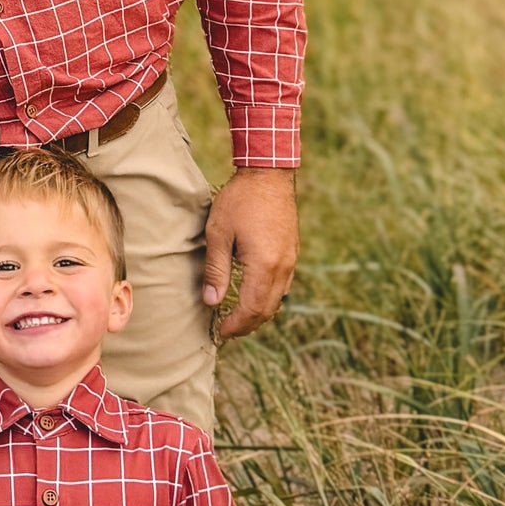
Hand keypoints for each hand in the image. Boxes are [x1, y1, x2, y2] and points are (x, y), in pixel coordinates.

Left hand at [201, 167, 298, 338]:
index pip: (251, 309)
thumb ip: (216, 270)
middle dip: (248, 324)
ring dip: (259, 312)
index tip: (220, 332)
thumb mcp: (218, 233)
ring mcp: (291, 259)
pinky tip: (254, 294)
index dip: (236, 325)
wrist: (269, 173)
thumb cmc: (240, 200)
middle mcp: (283, 266)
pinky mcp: (293, 251)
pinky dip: (269, 297)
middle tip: (228, 330)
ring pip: (278, 298)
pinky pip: (283, 284)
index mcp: (264, 265)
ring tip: (239, 317)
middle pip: (268, 309)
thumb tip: (211, 302)